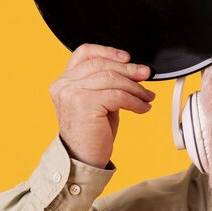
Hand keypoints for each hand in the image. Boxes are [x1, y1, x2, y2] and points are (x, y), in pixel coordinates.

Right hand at [49, 44, 155, 167]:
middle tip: (146, 76)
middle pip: (103, 65)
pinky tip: (142, 108)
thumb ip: (109, 84)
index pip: (84, 53)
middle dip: (129, 69)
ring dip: (136, 88)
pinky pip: (118, 95)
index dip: (108, 51)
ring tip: (147, 97)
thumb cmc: (92, 133)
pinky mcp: (83, 103)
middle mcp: (64, 84)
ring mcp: (71, 93)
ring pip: (113, 79)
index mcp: (64, 81)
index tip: (127, 58)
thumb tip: (135, 71)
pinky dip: (135, 101)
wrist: (82, 159)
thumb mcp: (99, 102)